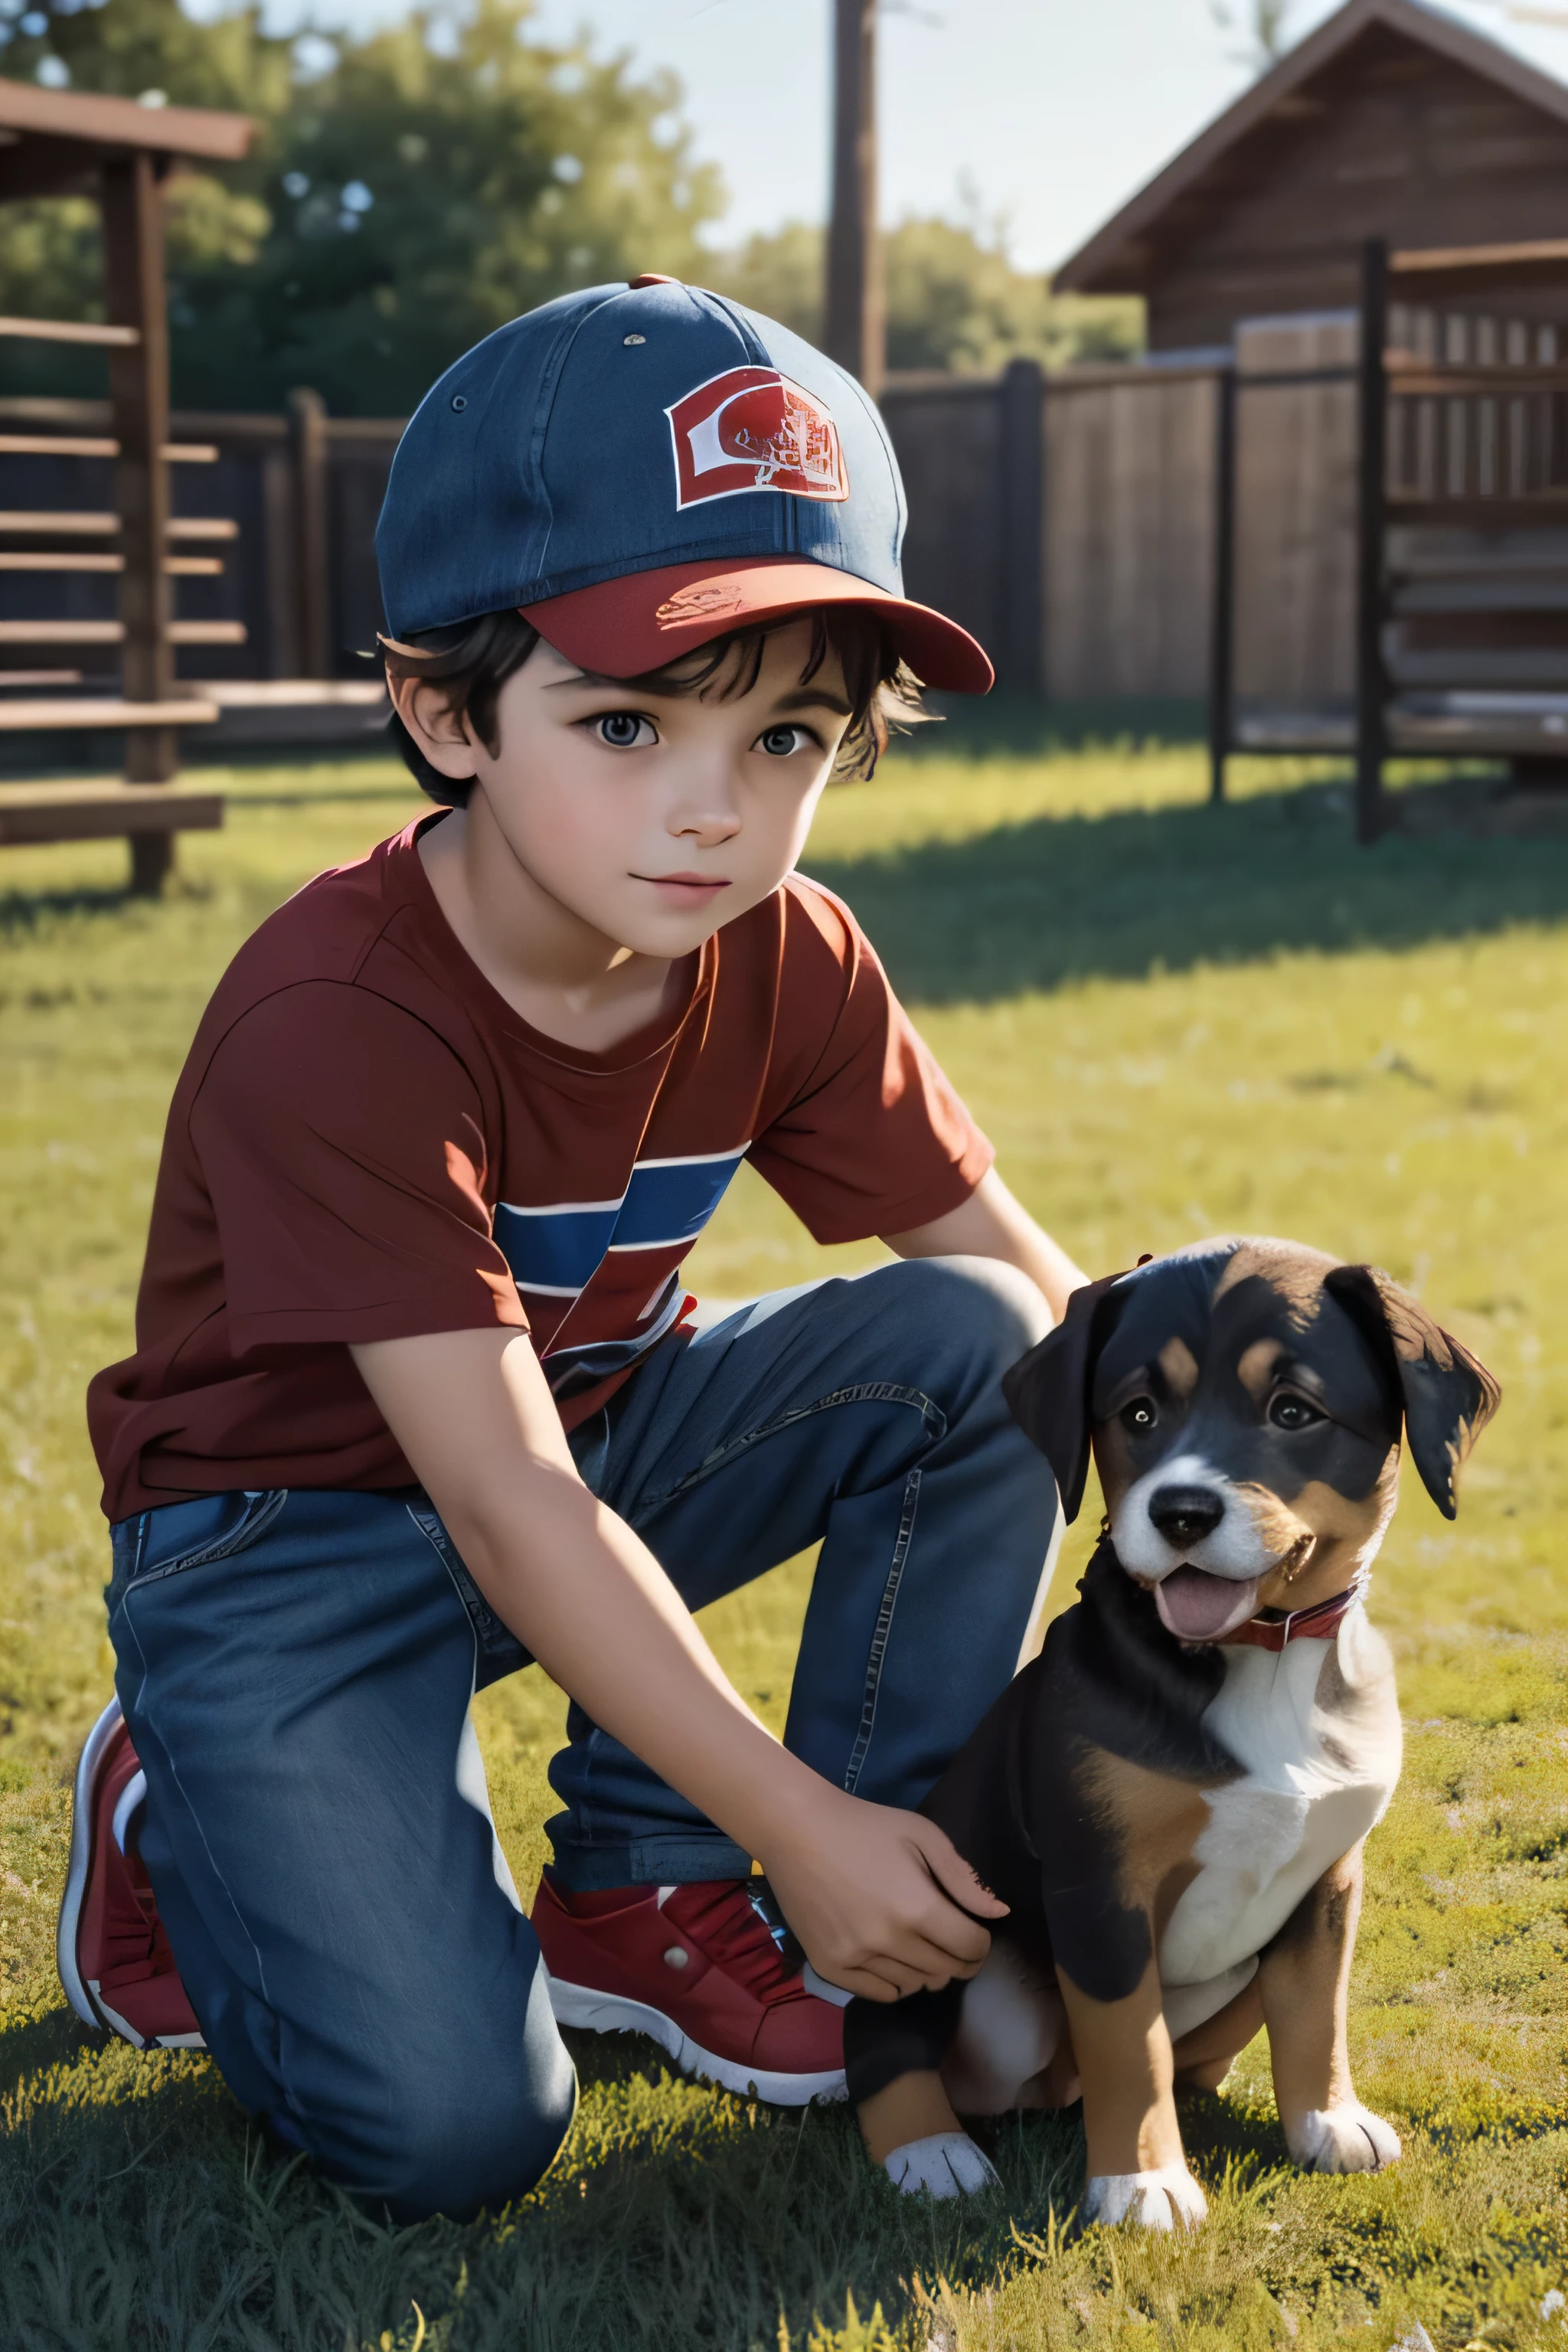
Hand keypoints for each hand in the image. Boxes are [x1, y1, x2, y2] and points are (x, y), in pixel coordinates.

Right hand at [760, 1786, 1006, 2002]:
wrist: (796, 1829)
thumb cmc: (865, 1826)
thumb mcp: (922, 1836)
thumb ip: (964, 1878)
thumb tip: (998, 1913)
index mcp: (918, 1908)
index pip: (970, 1948)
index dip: (981, 1943)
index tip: (976, 1933)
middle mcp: (889, 1942)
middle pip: (946, 1971)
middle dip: (959, 1958)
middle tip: (951, 1940)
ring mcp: (856, 1958)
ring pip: (914, 1986)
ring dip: (926, 1971)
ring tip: (919, 1946)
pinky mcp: (830, 1967)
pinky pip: (879, 1993)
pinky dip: (894, 1982)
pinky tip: (891, 1958)